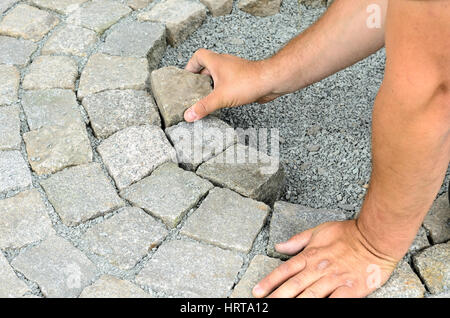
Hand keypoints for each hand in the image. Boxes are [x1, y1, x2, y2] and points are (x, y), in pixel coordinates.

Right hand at [183, 49, 280, 121]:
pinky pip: (228, 83)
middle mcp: (225, 64)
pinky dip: (223, 90)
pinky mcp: (242, 79)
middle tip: (194, 92)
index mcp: (216, 62)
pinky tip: (223, 101)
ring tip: (206, 98)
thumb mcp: (220, 97)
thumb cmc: (248, 81)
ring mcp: (234, 71)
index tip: (187, 77)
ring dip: (212, 85)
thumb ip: (203, 107)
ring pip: (218, 76)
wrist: (270, 81)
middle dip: (200, 79)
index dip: (190, 65)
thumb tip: (189, 115)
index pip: (198, 56)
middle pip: (207, 67)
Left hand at [253, 220, 398, 297]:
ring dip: (295, 304)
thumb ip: (297, 240)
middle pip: (293, 286)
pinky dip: (324, 306)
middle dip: (277, 297)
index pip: (285, 270)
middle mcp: (319, 269)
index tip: (257, 292)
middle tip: (265, 306)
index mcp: (310, 255)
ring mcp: (334, 280)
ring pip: (309, 296)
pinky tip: (313, 311)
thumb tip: (279, 246)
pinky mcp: (350, 290)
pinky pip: (334, 302)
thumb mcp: (318, 231)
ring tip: (281, 310)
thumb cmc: (348, 234)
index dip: (270, 282)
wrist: (375, 237)